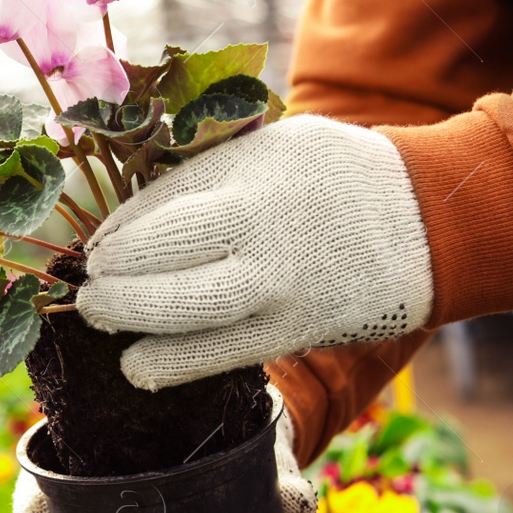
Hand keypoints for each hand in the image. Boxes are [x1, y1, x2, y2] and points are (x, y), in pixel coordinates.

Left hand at [76, 114, 433, 389]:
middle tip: (88, 289)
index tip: (95, 247)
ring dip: (132, 318)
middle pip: (169, 256)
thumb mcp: (270, 148)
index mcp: (256, 172)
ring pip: (190, 310)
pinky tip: (138, 364)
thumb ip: (204, 179)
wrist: (424, 221)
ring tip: (100, 317)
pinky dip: (173, 364)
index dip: (120, 232)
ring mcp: (282, 286)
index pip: (165, 204)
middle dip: (115, 277)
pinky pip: (222, 354)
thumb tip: (126, 223)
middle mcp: (267, 229)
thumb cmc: (328, 178)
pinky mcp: (294, 331)